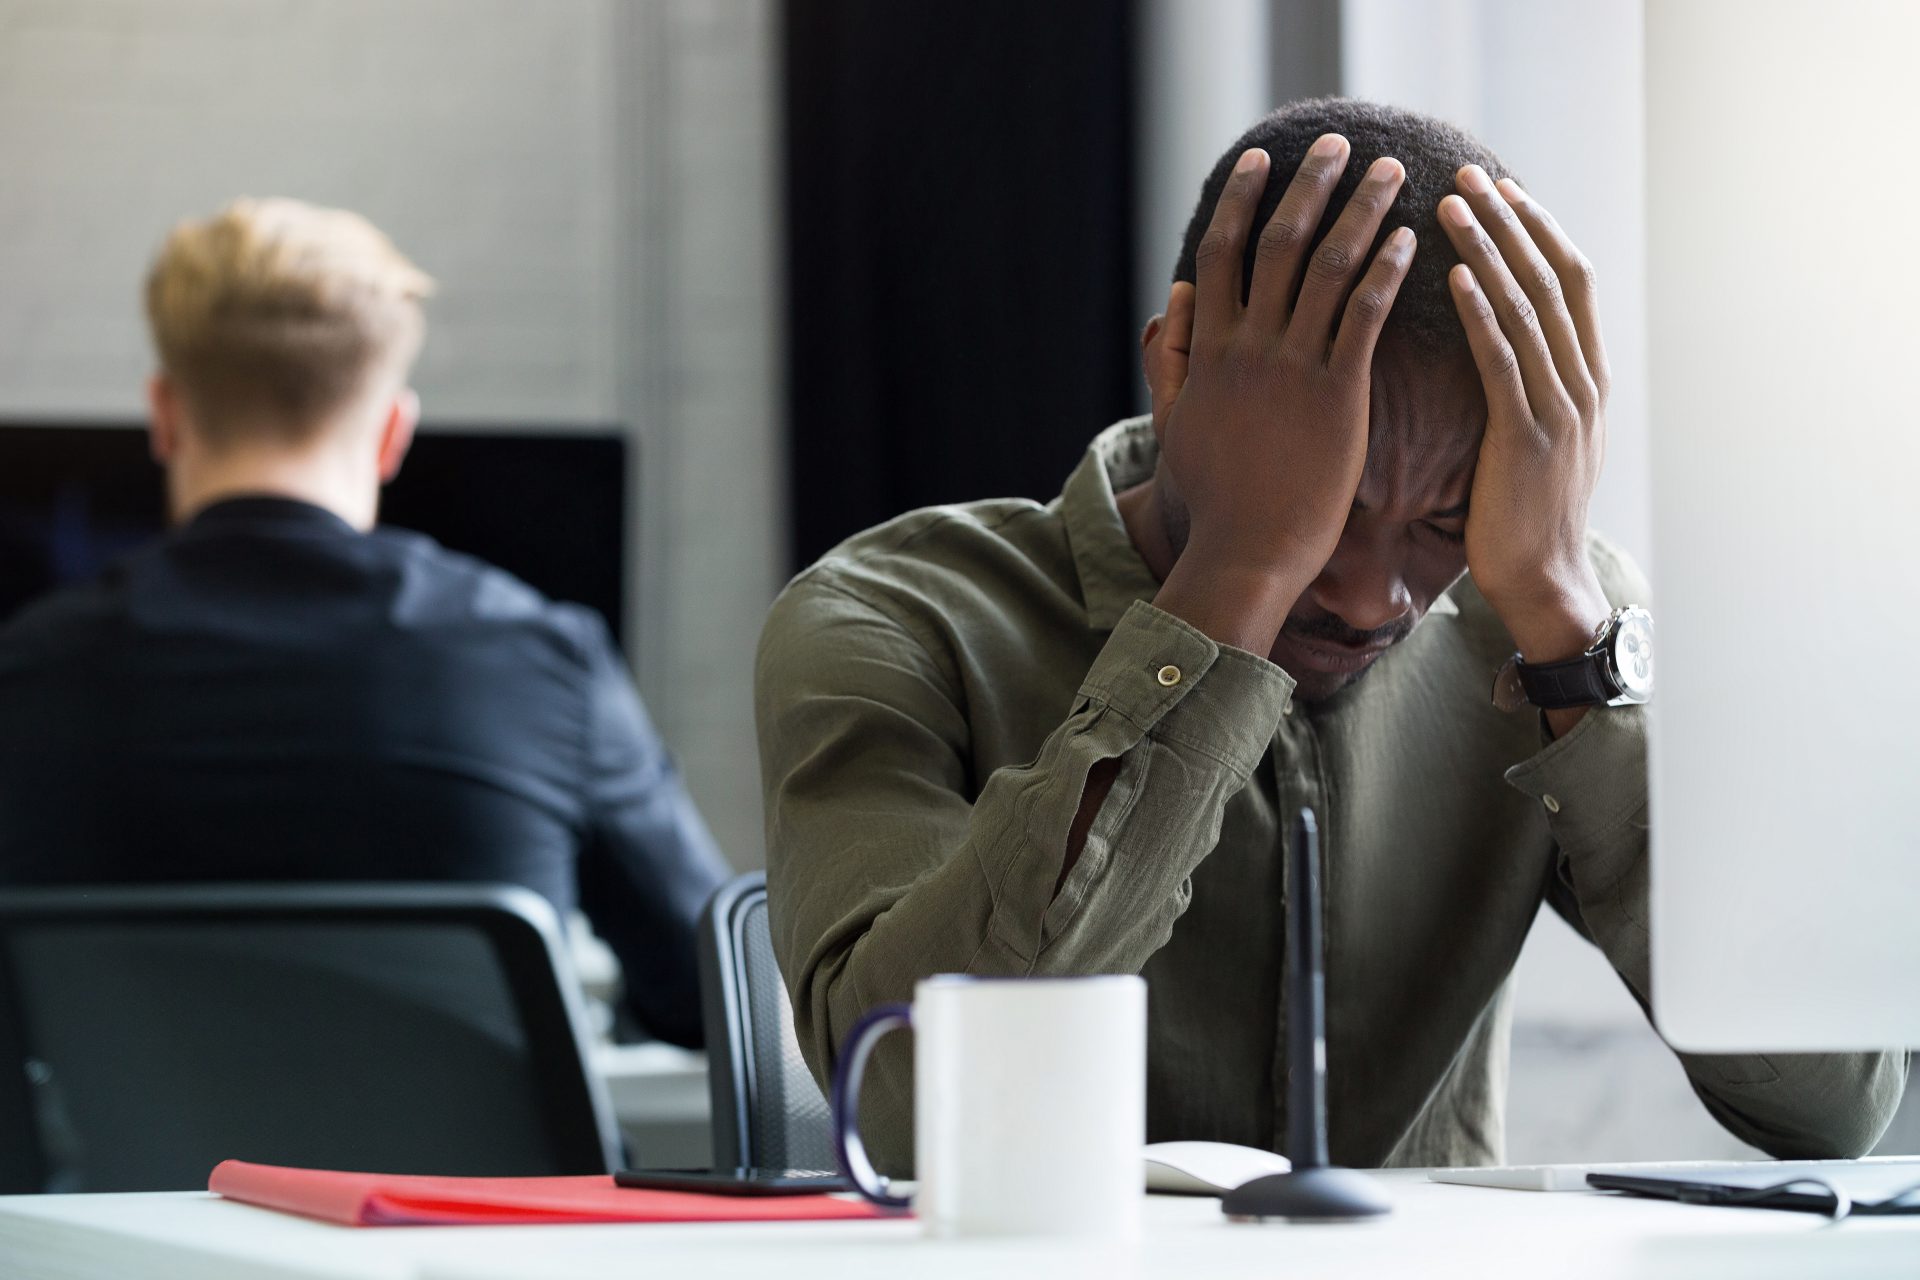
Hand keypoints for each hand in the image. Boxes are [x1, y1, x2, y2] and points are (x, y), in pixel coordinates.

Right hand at [1152, 136, 1414, 650]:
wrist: (1247, 552)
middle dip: (1309, 186)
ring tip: (1391, 173)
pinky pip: (1364, 317)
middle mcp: (1248, 348)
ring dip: (1361, 212)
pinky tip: (1410, 240)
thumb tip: (1171, 299)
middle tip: (1338, 144)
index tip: (1260, 160)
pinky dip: (1386, 272)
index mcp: (1210, 350)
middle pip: (1277, 244)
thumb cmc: (1216, 496)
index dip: (1240, 201)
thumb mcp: (1175, 421)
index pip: (1221, 255)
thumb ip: (1173, 358)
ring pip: (1327, 268)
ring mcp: (1292, 369)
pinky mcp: (1337, 395)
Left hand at [1441, 167, 1613, 667]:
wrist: (1544, 584)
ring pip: (1526, 309)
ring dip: (1487, 251)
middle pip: (1550, 279)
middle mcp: (1583, 384)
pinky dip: (1479, 312)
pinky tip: (1452, 275)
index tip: (1500, 190)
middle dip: (1509, 222)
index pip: (1568, 283)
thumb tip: (1509, 347)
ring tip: (1451, 206)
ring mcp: (1560, 409)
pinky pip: (1503, 361)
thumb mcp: (1541, 443)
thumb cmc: (1525, 519)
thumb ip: (1533, 391)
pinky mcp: (1527, 438)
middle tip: (1468, 175)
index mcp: (1588, 380)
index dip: (1537, 230)